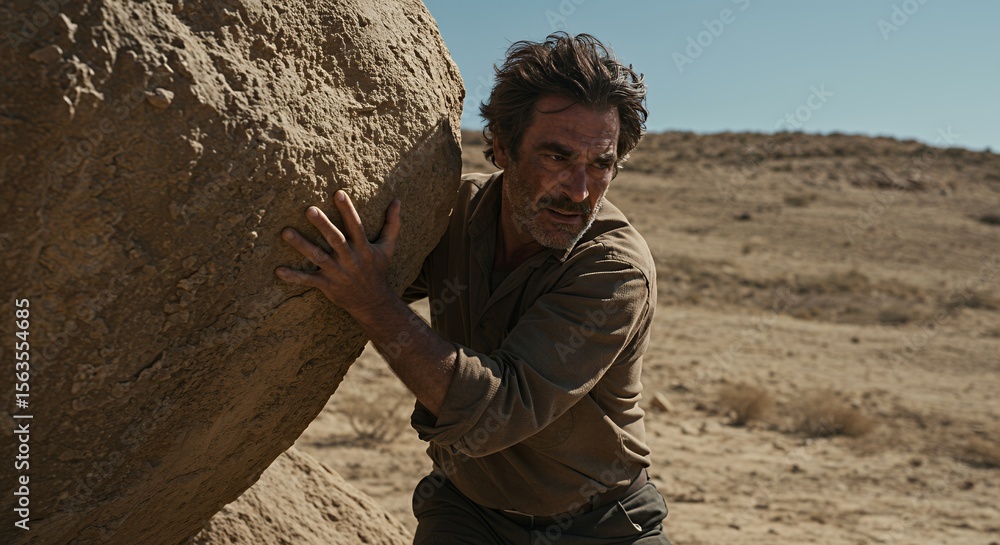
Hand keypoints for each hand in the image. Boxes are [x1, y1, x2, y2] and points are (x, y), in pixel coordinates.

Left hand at [275, 190, 400, 315]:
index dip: (348, 210)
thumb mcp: (388, 247)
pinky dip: (294, 277)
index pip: (355, 225)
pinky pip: (309, 280)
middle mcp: (350, 259)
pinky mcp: (327, 285)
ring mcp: (337, 272)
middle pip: (335, 239)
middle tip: (309, 209)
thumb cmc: (378, 270)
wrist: (373, 302)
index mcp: (363, 247)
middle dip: (322, 224)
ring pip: (318, 257)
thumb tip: (398, 200)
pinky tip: (278, 270)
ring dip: (301, 245)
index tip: (338, 193)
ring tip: (286, 232)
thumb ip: (392, 224)